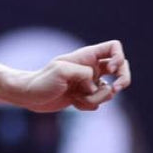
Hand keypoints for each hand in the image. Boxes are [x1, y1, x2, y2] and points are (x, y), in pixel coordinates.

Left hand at [14, 39, 131, 112]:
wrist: (29, 96)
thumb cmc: (41, 81)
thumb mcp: (61, 71)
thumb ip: (83, 73)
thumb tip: (95, 85)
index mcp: (86, 57)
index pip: (113, 47)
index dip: (119, 57)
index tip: (111, 69)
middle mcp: (90, 68)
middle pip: (121, 68)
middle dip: (123, 80)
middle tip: (115, 89)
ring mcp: (88, 82)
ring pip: (109, 91)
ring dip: (97, 98)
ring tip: (77, 97)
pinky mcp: (84, 96)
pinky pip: (98, 103)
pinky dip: (88, 105)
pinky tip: (73, 102)